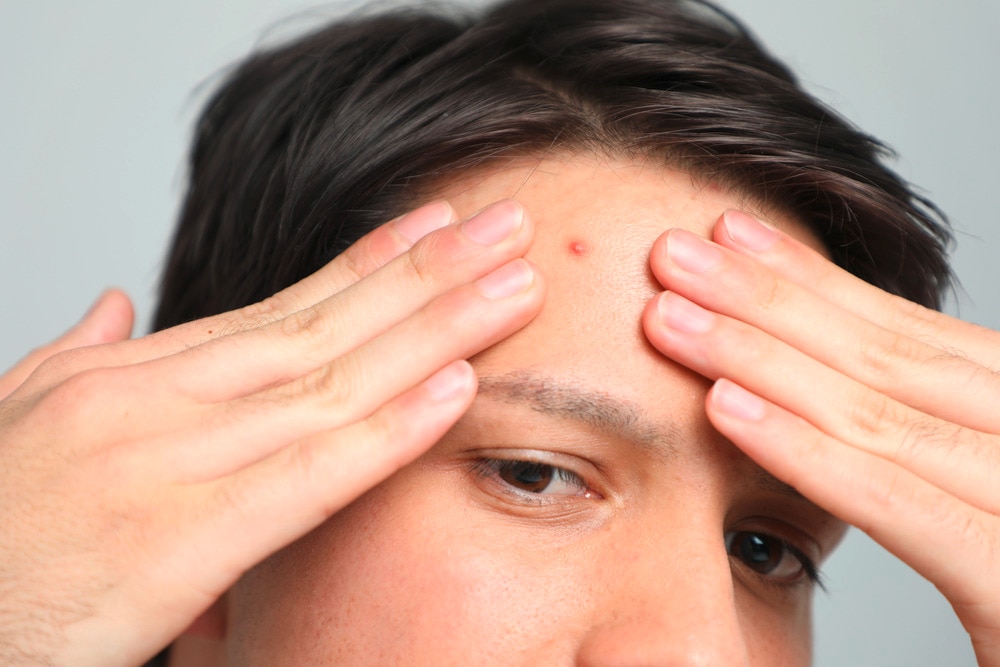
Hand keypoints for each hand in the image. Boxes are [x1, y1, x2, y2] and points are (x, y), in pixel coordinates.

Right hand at [0, 200, 543, 666]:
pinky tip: (457, 388)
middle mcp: (159, 399)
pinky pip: (308, 471)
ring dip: (436, 328)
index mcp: (134, 376)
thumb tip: (115, 304)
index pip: (281, 306)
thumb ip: (75, 361)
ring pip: (332, 378)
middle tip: (509, 225)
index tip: (437, 228)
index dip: (368, 265)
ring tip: (517, 286)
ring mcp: (169, 459)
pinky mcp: (177, 538)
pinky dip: (389, 427)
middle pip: (325, 322)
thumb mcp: (20, 426)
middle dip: (428, 272)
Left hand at [643, 210, 999, 665]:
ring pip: (884, 415)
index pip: (916, 341)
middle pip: (892, 361)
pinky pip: (903, 505)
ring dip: (760, 358)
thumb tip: (811, 395)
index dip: (817, 281)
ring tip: (668, 317)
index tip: (732, 237)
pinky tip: (726, 410)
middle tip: (672, 253)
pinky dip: (807, 452)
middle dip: (769, 300)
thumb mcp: (975, 507)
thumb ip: (917, 455)